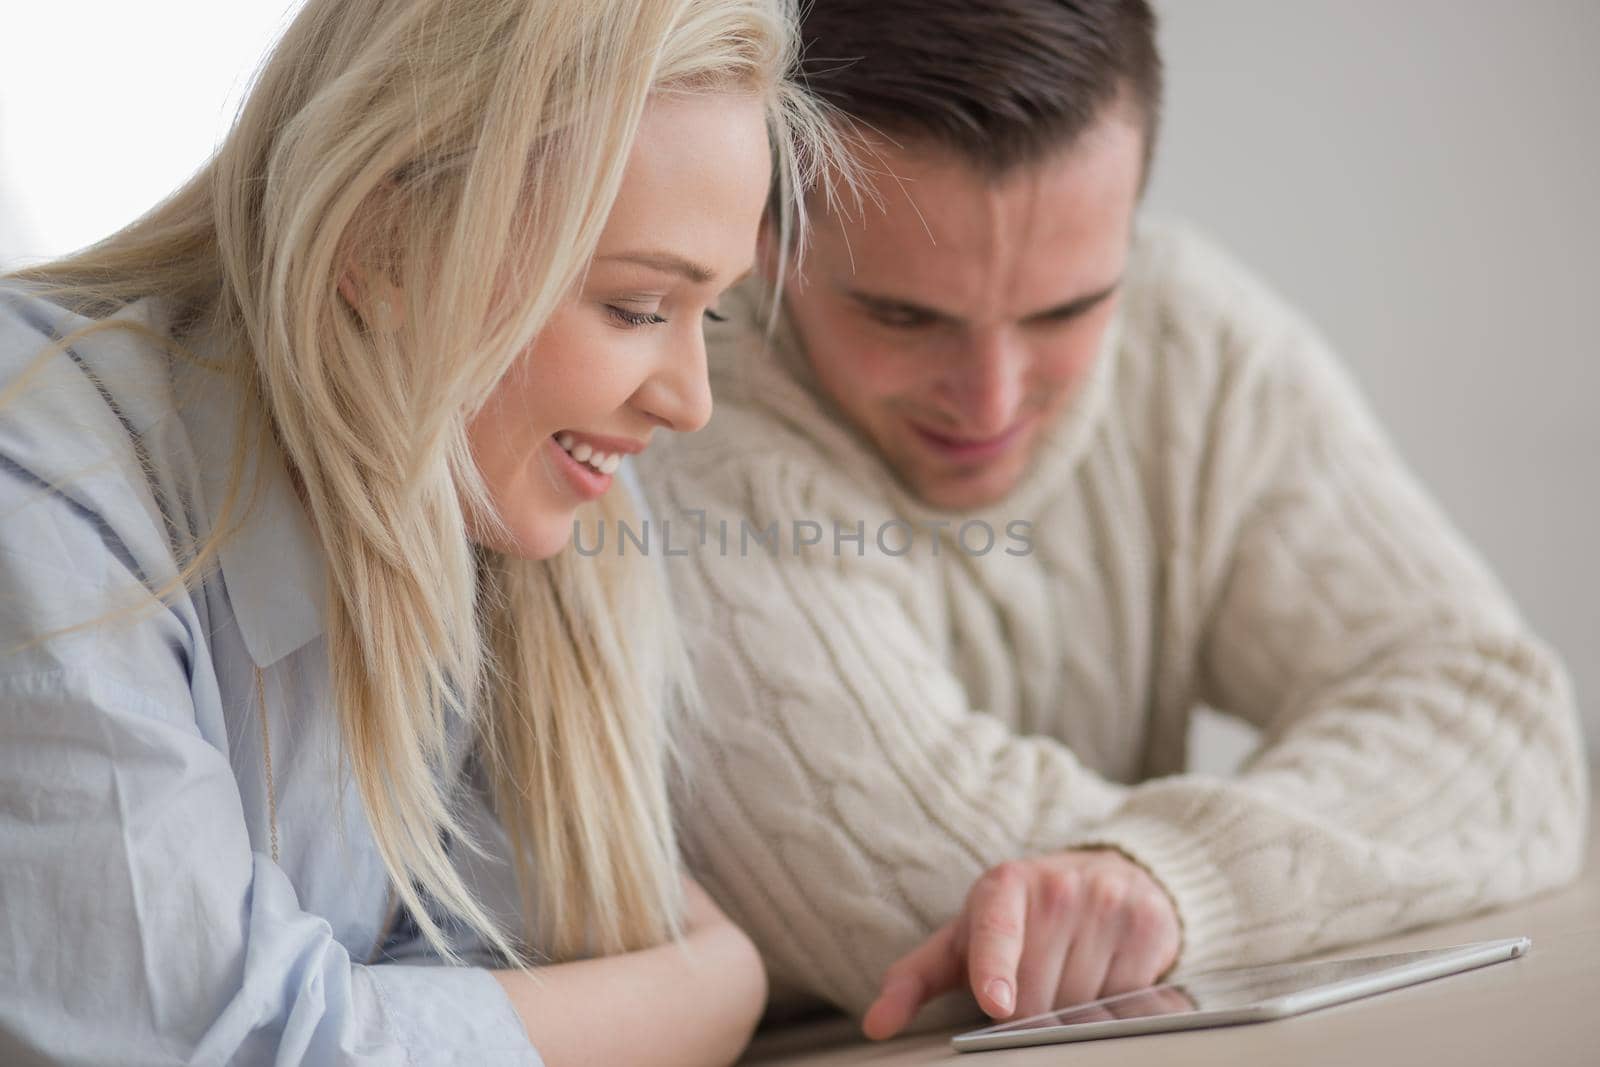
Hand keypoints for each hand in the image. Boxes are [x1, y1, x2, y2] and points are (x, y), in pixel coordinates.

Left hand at [861, 849, 1180, 1039]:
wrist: (1105, 873)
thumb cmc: (1019, 917)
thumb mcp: (963, 937)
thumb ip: (914, 980)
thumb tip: (876, 1023)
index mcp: (1002, 886)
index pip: (996, 932)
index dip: (996, 970)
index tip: (997, 1003)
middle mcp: (1056, 887)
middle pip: (1038, 993)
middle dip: (1031, 1009)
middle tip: (1032, 985)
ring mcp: (1106, 902)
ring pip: (1083, 1001)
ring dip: (1072, 1010)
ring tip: (1068, 974)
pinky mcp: (1147, 924)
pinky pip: (1126, 996)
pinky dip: (1112, 1003)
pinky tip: (1104, 975)